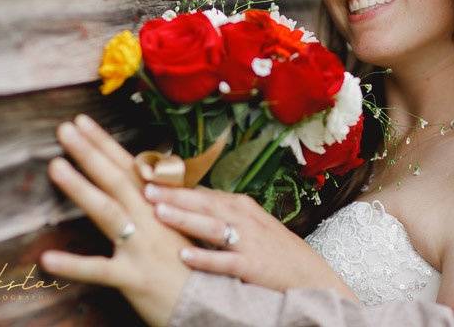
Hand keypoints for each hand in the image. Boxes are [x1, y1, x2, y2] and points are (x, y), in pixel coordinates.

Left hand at [40, 115, 191, 326]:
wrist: (214, 302)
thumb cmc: (197, 266)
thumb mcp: (185, 226)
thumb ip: (163, 202)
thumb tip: (143, 178)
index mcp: (161, 206)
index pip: (128, 167)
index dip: (105, 143)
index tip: (82, 122)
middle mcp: (151, 220)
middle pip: (117, 179)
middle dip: (90, 152)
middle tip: (65, 129)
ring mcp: (141, 247)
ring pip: (108, 212)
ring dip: (81, 188)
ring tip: (56, 166)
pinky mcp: (133, 277)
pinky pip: (99, 271)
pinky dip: (73, 265)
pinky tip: (47, 258)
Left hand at [143, 185, 357, 300]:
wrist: (309, 277)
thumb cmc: (275, 251)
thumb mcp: (251, 225)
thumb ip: (221, 214)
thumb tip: (186, 203)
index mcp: (240, 206)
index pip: (203, 190)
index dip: (176, 184)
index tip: (149, 176)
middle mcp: (243, 218)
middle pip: (203, 202)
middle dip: (173, 194)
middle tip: (145, 187)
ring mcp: (248, 241)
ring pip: (211, 226)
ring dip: (185, 218)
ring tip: (159, 212)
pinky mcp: (252, 266)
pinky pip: (224, 260)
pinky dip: (204, 257)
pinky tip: (184, 255)